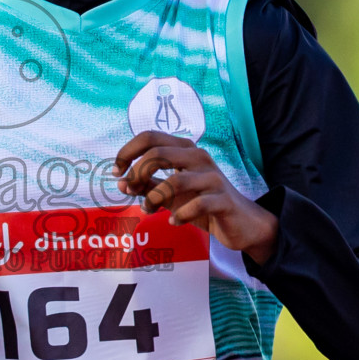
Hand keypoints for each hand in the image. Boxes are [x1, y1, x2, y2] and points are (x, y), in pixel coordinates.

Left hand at [112, 131, 278, 264]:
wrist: (242, 223)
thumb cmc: (203, 204)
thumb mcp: (171, 194)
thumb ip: (148, 186)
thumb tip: (122, 182)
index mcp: (184, 150)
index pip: (150, 136)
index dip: (127, 152)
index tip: (116, 171)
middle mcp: (198, 157)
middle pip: (158, 153)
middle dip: (137, 173)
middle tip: (131, 191)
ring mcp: (212, 177)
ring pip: (174, 180)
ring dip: (154, 198)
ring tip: (148, 211)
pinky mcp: (223, 199)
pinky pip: (196, 204)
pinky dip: (180, 215)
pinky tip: (174, 222)